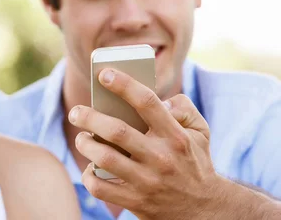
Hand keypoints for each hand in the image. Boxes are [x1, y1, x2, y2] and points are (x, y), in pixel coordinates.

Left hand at [69, 68, 226, 219]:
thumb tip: (160, 100)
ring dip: (85, 144)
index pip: (147, 102)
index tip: (104, 74)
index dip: (123, 85)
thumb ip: (183, 107)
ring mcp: (147, 182)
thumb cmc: (194, 162)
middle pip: (116, 131)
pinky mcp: (136, 202)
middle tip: (76, 112)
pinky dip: (89, 176)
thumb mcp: (200, 131)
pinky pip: (101, 188)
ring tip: (82, 137)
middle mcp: (161, 158)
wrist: (204, 210)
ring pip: (104, 158)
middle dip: (89, 117)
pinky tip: (90, 167)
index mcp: (176, 136)